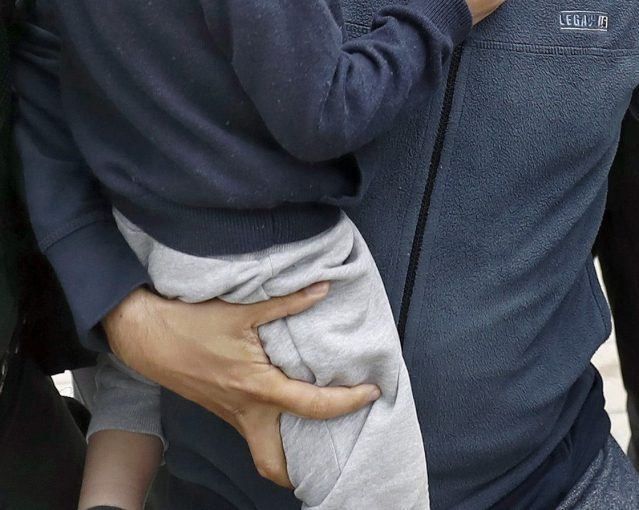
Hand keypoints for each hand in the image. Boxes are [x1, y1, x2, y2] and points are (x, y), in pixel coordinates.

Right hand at [102, 285, 378, 488]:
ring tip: (320, 435)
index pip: (312, 405)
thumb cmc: (191, 324)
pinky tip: (288, 412)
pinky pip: (251, 431)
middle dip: (301, 470)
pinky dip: (273, 431)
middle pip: (272, 463)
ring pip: (260, 450)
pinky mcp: (221, 409)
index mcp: (256, 388)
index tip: (372, 392)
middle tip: (336, 452)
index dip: (347, 402)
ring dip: (288, 452)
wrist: (145, 335)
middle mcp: (244, 410)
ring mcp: (229, 414)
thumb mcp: (242, 310)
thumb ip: (287, 302)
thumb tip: (323, 289)